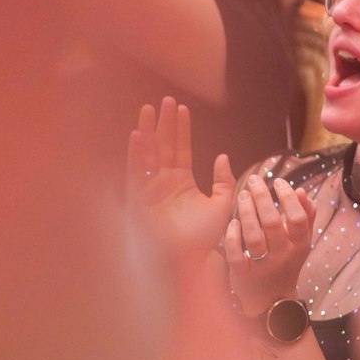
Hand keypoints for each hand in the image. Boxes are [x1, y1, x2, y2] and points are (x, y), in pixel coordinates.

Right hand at [126, 96, 234, 259]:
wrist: (190, 260)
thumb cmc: (204, 238)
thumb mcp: (221, 204)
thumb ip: (223, 180)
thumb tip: (223, 157)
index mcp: (181, 182)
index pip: (181, 148)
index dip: (181, 129)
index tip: (182, 108)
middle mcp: (164, 182)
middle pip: (163, 146)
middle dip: (164, 123)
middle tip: (165, 100)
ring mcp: (150, 189)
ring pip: (148, 154)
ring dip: (148, 132)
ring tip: (148, 110)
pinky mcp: (139, 199)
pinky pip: (136, 172)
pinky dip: (136, 154)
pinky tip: (138, 135)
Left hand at [223, 173, 315, 317]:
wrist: (272, 301)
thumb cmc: (286, 263)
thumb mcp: (301, 243)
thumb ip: (306, 217)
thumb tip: (303, 192)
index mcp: (299, 246)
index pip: (298, 219)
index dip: (288, 198)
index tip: (278, 182)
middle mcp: (282, 256)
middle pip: (273, 224)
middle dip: (262, 198)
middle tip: (253, 181)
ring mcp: (262, 267)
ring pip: (253, 237)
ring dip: (247, 213)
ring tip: (241, 195)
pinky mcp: (243, 276)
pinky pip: (236, 255)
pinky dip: (233, 237)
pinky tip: (232, 223)